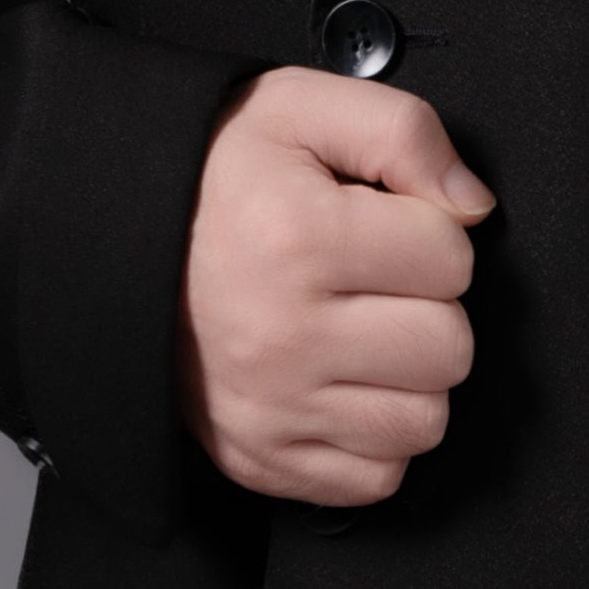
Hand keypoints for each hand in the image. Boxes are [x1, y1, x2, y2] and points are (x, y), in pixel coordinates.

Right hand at [175, 68, 495, 503]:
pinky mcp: (261, 459)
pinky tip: (342, 385)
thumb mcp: (301, 110)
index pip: (453, 258)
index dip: (432, 233)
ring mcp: (270, 409)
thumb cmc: (217, 177)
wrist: (114, 243)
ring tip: (361, 334)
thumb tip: (474, 204)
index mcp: (298, 239)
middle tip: (375, 283)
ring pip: (423, 422)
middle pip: (449, 349)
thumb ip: (404, 133)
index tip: (384, 226)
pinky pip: (378, 478)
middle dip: (429, 308)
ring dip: (409, 379)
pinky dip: (374, 437)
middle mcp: (282, 336)